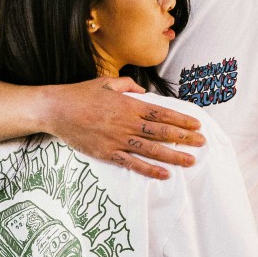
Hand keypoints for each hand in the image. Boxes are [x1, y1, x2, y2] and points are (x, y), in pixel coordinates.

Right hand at [48, 76, 204, 178]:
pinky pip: (132, 164)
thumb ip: (127, 85)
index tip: (196, 125)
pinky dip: (148, 170)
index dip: (181, 120)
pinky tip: (163, 174)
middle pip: (161, 132)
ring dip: (172, 156)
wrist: (56, 110)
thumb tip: (143, 91)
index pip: (161, 114)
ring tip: (190, 161)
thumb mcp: (105, 82)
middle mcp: (126, 123)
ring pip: (150, 150)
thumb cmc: (80, 94)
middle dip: (183, 138)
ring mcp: (117, 140)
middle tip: (202, 143)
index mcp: (128, 105)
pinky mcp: (107, 153)